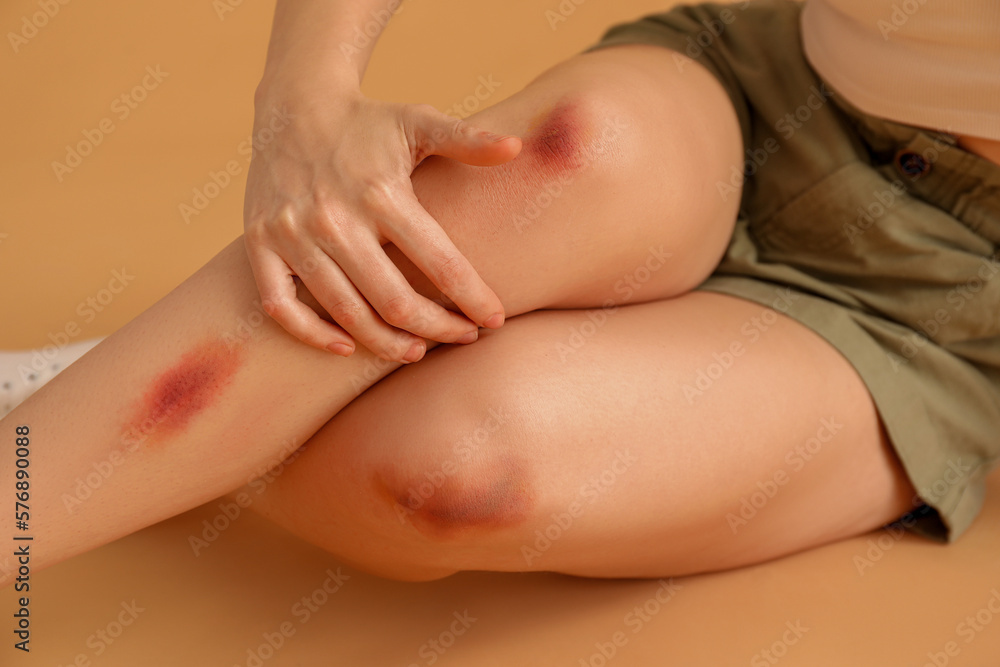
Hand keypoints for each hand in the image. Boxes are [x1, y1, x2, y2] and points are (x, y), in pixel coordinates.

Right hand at [243, 86, 520, 361]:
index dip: (472, 299)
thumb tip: (517, 148)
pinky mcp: (260, 244)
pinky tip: (346, 347)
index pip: (441, 263)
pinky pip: (282, 307)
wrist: (293, 104)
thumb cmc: (368, 122)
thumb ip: (467, 138)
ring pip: (346, 313)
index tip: (494, 321)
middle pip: (396, 302)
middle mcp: (336, 218)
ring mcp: (293, 234)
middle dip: (438, 329)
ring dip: (386, 344)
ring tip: (417, 351)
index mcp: (382, 193)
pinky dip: (313, 334)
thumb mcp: (418, 120)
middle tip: (462, 338)